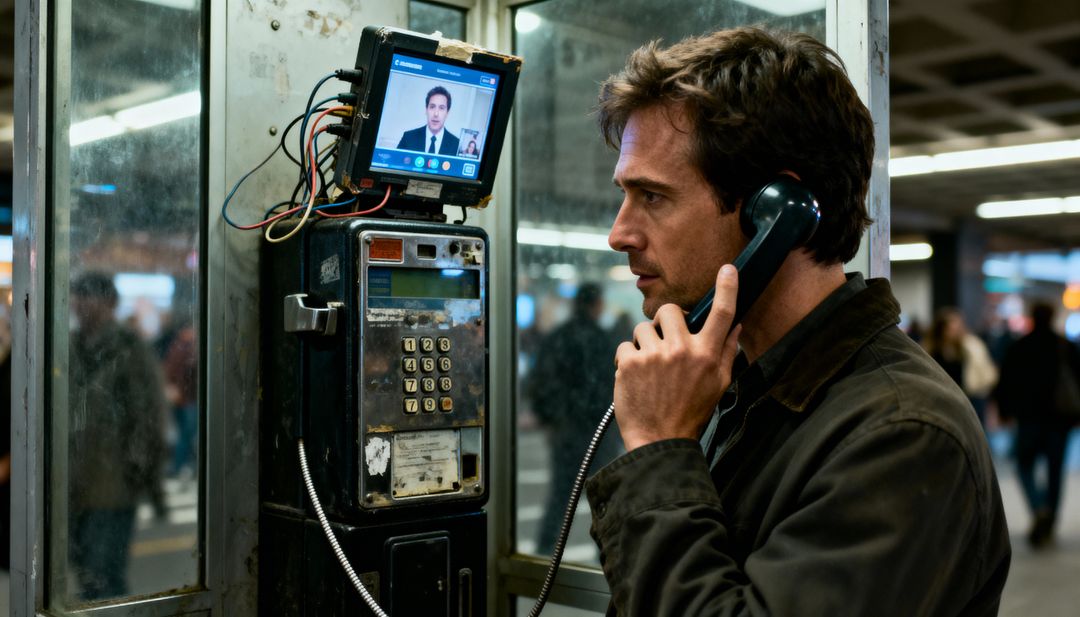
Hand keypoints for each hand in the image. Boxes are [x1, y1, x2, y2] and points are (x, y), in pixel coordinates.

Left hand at [613, 265, 741, 450]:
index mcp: (707, 356)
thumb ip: (726, 353)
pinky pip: (625, 345)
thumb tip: (736, 328)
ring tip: (649, 367)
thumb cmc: (690, 413)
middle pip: (671, 310)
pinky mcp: (629, 363)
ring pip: (643, 327)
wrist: (659, 442)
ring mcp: (654, 356)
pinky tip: (635, 377)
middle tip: (664, 340)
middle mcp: (682, 351)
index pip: (722, 315)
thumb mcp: (718, 386)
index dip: (727, 288)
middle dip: (665, 321)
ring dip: (644, 342)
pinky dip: (627, 359)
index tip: (728, 269)